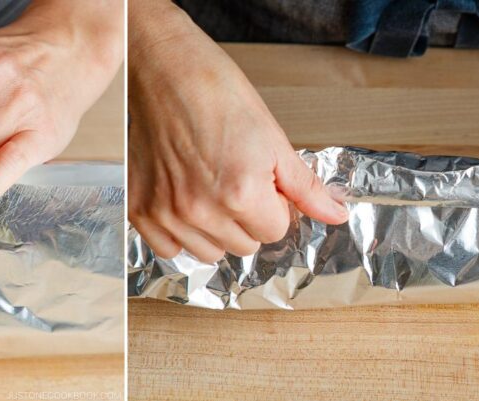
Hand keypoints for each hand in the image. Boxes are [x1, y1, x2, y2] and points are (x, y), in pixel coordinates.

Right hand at [127, 0, 347, 262]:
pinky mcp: (140, 210)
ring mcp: (167, 213)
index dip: (275, 205)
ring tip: (208, 186)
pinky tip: (183, 198)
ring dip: (215, 229)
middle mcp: (201, 210)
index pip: (276, 231)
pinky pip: (168, 248)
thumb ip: (306, 186)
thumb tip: (337, 214)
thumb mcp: (273, 138)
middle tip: (234, 177)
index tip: (262, 180)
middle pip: (244, 245)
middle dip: (247, 218)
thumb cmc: (216, 92)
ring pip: (209, 252)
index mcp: (241, 193)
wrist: (166, 69)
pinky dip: (179, 232)